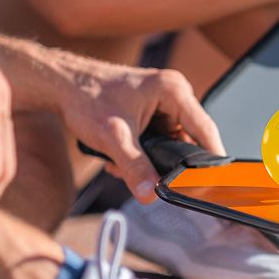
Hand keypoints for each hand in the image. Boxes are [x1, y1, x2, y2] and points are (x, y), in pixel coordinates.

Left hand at [56, 60, 224, 203]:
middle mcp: (174, 94)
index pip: (205, 129)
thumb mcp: (112, 137)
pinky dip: (142, 153)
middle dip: (166, 162)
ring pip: (171, 144)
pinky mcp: (154, 112)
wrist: (63, 85)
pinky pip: (159, 140)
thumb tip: (151, 194)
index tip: (215, 184)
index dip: (212, 158)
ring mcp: (165, 103)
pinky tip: (118, 156)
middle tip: (142, 175)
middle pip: (188, 140)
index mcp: (173, 90)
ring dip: (149, 159)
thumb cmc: (86, 98)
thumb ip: (134, 166)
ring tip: (119, 162)